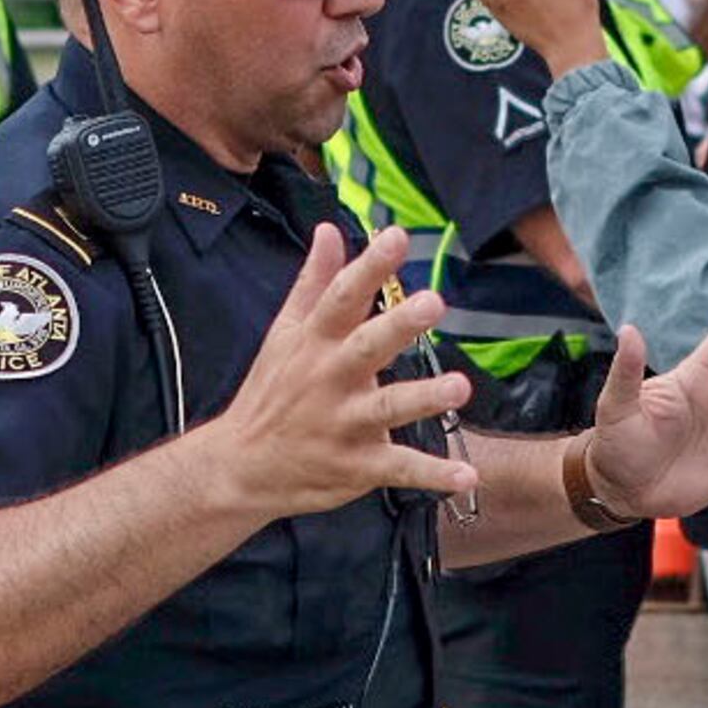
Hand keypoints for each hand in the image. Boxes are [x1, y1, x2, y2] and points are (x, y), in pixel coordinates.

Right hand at [203, 225, 476, 520]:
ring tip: (460, 387)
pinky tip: (466, 477)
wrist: (240, 465)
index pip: (342, 297)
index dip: (369, 266)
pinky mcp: (356, 465)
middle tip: (433, 302)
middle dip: (398, 325)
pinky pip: (398, 468)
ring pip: (387, 409)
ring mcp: (343, 424)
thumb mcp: (284, 333)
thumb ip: (313, 282)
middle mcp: (329, 379)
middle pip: (366, 347)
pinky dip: (432, 475)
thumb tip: (329, 230)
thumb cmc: (272, 391)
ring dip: (423, 399)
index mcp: (314, 342)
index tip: (396, 236)